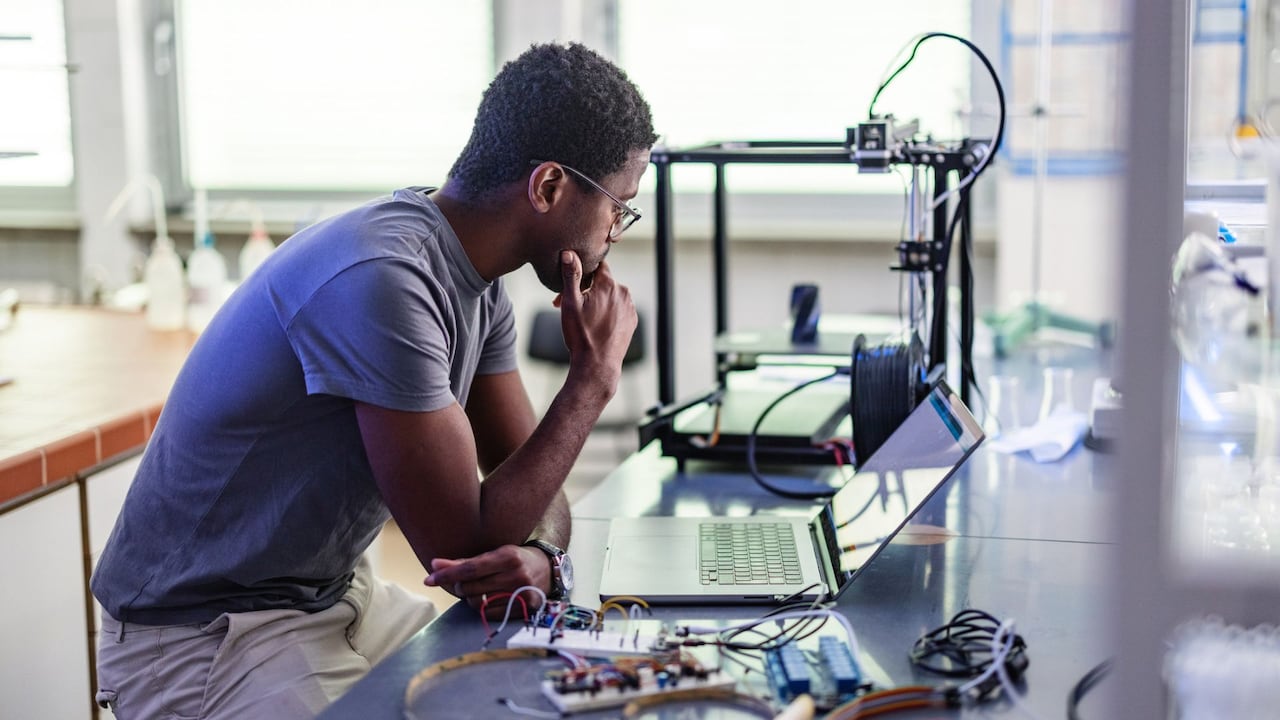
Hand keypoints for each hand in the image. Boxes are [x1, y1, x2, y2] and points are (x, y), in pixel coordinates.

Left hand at [424, 545, 550, 618]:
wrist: (548, 570)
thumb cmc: (514, 559)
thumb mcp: (493, 554)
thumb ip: (464, 561)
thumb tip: (434, 565)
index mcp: (508, 556)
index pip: (469, 569)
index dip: (447, 575)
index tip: (429, 579)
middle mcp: (516, 575)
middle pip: (471, 587)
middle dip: (459, 586)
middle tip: (462, 582)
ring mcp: (520, 594)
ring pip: (477, 602)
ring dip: (470, 597)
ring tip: (478, 589)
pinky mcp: (523, 609)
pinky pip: (488, 614)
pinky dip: (482, 608)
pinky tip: (488, 599)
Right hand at [553, 252, 636, 391]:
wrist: (597, 365)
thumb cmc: (581, 335)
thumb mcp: (570, 303)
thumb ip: (571, 275)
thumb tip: (569, 252)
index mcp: (609, 284)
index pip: (597, 264)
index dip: (582, 271)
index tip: (572, 284)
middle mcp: (623, 292)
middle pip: (602, 282)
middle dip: (586, 289)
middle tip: (567, 305)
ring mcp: (630, 307)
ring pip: (610, 296)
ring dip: (596, 301)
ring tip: (582, 317)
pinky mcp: (632, 320)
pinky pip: (618, 308)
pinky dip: (607, 312)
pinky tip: (595, 324)